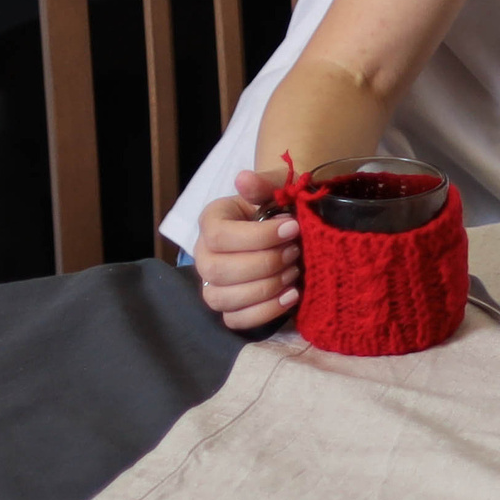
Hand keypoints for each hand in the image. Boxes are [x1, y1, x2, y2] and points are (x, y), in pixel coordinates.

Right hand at [193, 168, 299, 329]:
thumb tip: (243, 178)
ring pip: (223, 298)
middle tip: (295, 252)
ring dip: (265, 288)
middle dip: (265, 263)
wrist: (292, 231)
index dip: (258, 236)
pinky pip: (236, 320)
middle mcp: (204, 256)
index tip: (293, 227)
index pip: (220, 236)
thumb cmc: (282, 208)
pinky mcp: (228, 309)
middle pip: (219, 270)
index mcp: (212, 221)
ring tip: (294, 272)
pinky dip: (265, 312)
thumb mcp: (278, 189)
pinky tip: (291, 296)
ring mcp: (212, 285)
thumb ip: (263, 184)